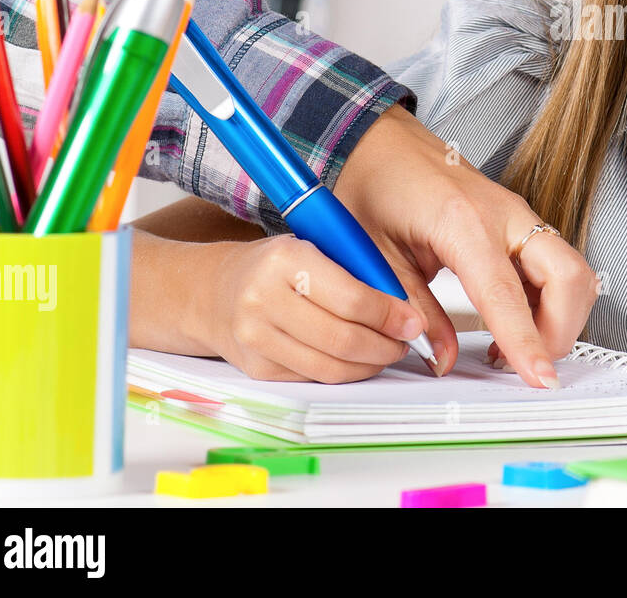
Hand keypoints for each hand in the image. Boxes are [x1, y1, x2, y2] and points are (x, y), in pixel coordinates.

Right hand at [200, 234, 429, 382]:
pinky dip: (344, 372)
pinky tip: (357, 360)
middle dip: (385, 345)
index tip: (412, 321)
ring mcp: (256, 337)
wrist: (214, 291)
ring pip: (330, 366)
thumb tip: (405, 310)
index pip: (351, 298)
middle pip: (342, 338)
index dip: (389, 314)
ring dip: (369, 364)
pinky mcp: (256, 367)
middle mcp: (263, 298)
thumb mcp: (313, 248)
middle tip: (404, 341)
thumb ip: (355, 273)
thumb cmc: (277, 266)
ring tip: (386, 351)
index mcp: (285, 259)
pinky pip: (313, 377)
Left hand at [333, 104, 598, 388]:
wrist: (376, 140)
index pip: (508, 295)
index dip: (528, 342)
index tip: (540, 379)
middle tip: (527, 363)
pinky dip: (553, 299)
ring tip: (518, 344)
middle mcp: (504, 214)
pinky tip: (518, 319)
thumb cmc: (372, 184)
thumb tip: (441, 358)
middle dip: (562, 330)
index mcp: (463, 222)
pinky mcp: (519, 222)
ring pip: (574, 272)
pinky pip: (558, 264)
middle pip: (570, 277)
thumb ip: (412, 309)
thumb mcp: (376, 255)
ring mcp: (517, 215)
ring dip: (562, 316)